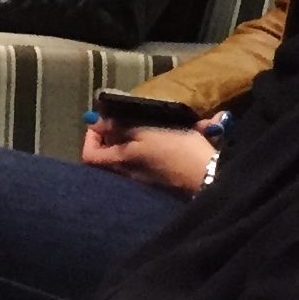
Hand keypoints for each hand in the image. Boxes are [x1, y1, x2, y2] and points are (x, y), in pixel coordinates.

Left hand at [80, 118, 216, 194]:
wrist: (209, 176)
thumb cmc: (176, 150)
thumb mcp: (146, 132)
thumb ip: (120, 127)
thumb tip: (95, 122)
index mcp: (122, 163)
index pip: (89, 156)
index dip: (90, 137)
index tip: (102, 120)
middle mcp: (129, 175)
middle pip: (108, 157)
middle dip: (112, 135)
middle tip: (123, 119)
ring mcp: (145, 180)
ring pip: (127, 158)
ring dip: (132, 138)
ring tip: (144, 123)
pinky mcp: (162, 180)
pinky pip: (145, 161)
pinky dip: (148, 146)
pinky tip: (163, 134)